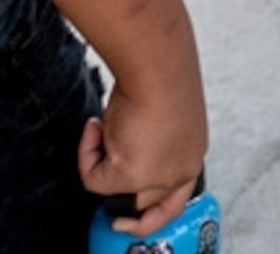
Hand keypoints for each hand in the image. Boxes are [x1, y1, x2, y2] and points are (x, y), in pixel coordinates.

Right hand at [79, 76, 208, 235]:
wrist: (156, 64)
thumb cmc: (163, 74)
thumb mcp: (160, 114)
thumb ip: (149, 139)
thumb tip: (123, 146)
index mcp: (192, 154)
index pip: (176, 198)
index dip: (152, 209)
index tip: (128, 215)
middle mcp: (180, 170)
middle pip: (147, 204)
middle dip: (119, 191)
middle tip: (100, 167)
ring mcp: (158, 177)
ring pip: (117, 195)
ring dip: (102, 164)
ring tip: (104, 129)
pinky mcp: (131, 176)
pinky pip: (94, 179)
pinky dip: (86, 152)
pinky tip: (97, 125)